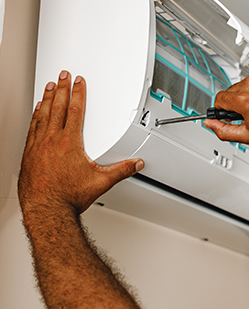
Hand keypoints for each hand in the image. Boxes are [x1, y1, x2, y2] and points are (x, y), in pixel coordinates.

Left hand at [18, 71, 143, 217]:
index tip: (79, 83)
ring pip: (42, 115)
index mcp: (70, 144)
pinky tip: (36, 111)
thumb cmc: (68, 197)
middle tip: (63, 76)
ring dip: (47, 99)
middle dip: (62, 89)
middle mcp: (52, 141)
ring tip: (49, 87)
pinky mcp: (29, 153)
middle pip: (58, 108)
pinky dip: (35, 116)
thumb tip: (135, 164)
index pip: (75, 112)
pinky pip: (32, 128)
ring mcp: (38, 146)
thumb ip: (121, 171)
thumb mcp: (101, 182)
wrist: (47, 209)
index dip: (78, 94)